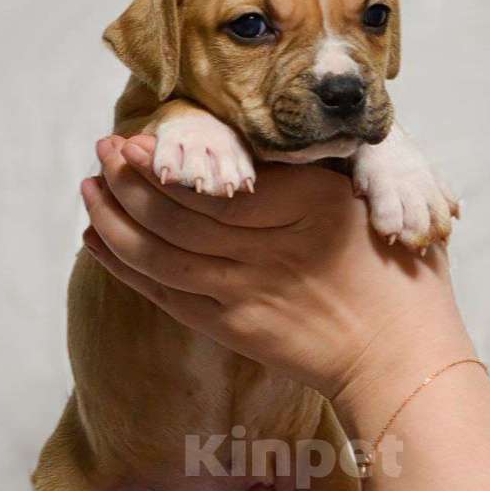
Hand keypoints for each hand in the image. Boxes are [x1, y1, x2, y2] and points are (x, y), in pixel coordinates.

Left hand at [81, 135, 472, 400]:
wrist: (399, 356)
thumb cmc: (399, 271)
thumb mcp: (378, 198)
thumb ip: (326, 164)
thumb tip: (274, 134)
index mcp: (305, 205)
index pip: (216, 180)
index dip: (166, 161)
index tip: (137, 138)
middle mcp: (267, 249)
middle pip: (176, 214)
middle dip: (129, 179)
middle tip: (104, 149)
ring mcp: (245, 293)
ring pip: (159, 253)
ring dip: (115, 219)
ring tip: (90, 187)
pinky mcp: (233, 328)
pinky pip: (165, 294)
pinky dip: (125, 267)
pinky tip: (98, 241)